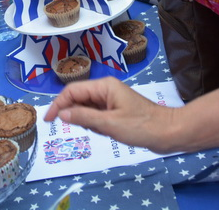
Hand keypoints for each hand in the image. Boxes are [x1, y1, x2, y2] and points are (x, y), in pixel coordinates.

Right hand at [44, 77, 178, 152]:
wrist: (169, 133)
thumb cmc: (141, 126)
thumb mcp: (110, 124)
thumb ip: (84, 117)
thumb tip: (62, 114)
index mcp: (104, 86)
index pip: (72, 91)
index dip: (58, 104)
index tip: (48, 120)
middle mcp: (106, 90)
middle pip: (78, 98)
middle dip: (75, 114)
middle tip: (82, 129)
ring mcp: (111, 100)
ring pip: (87, 108)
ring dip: (87, 121)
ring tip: (102, 131)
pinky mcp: (116, 110)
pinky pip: (97, 115)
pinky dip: (96, 124)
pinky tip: (107, 132)